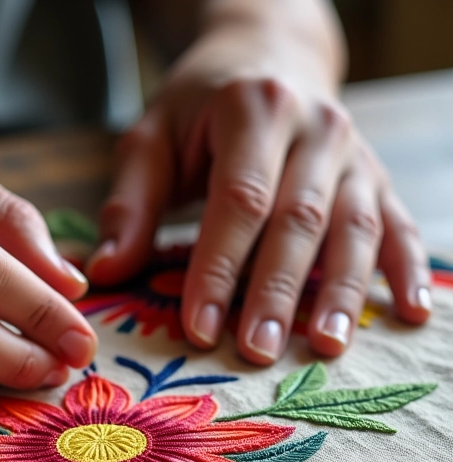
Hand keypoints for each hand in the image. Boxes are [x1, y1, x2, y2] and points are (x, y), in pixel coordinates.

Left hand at [87, 20, 430, 362]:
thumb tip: (104, 271)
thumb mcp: (151, 140)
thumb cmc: (200, 108)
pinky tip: (410, 312)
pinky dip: (407, 268)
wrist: (267, 57)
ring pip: (353, 228)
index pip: (239, 201)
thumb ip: (129, 205)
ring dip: (342, 293)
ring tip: (326, 348)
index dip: (218, 268)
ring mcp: (352, 154)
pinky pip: (397, 224)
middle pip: (298, 221)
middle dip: (276, 292)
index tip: (199, 328)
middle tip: (258, 351)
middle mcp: (315, 128)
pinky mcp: (375, 177)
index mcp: (254, 110)